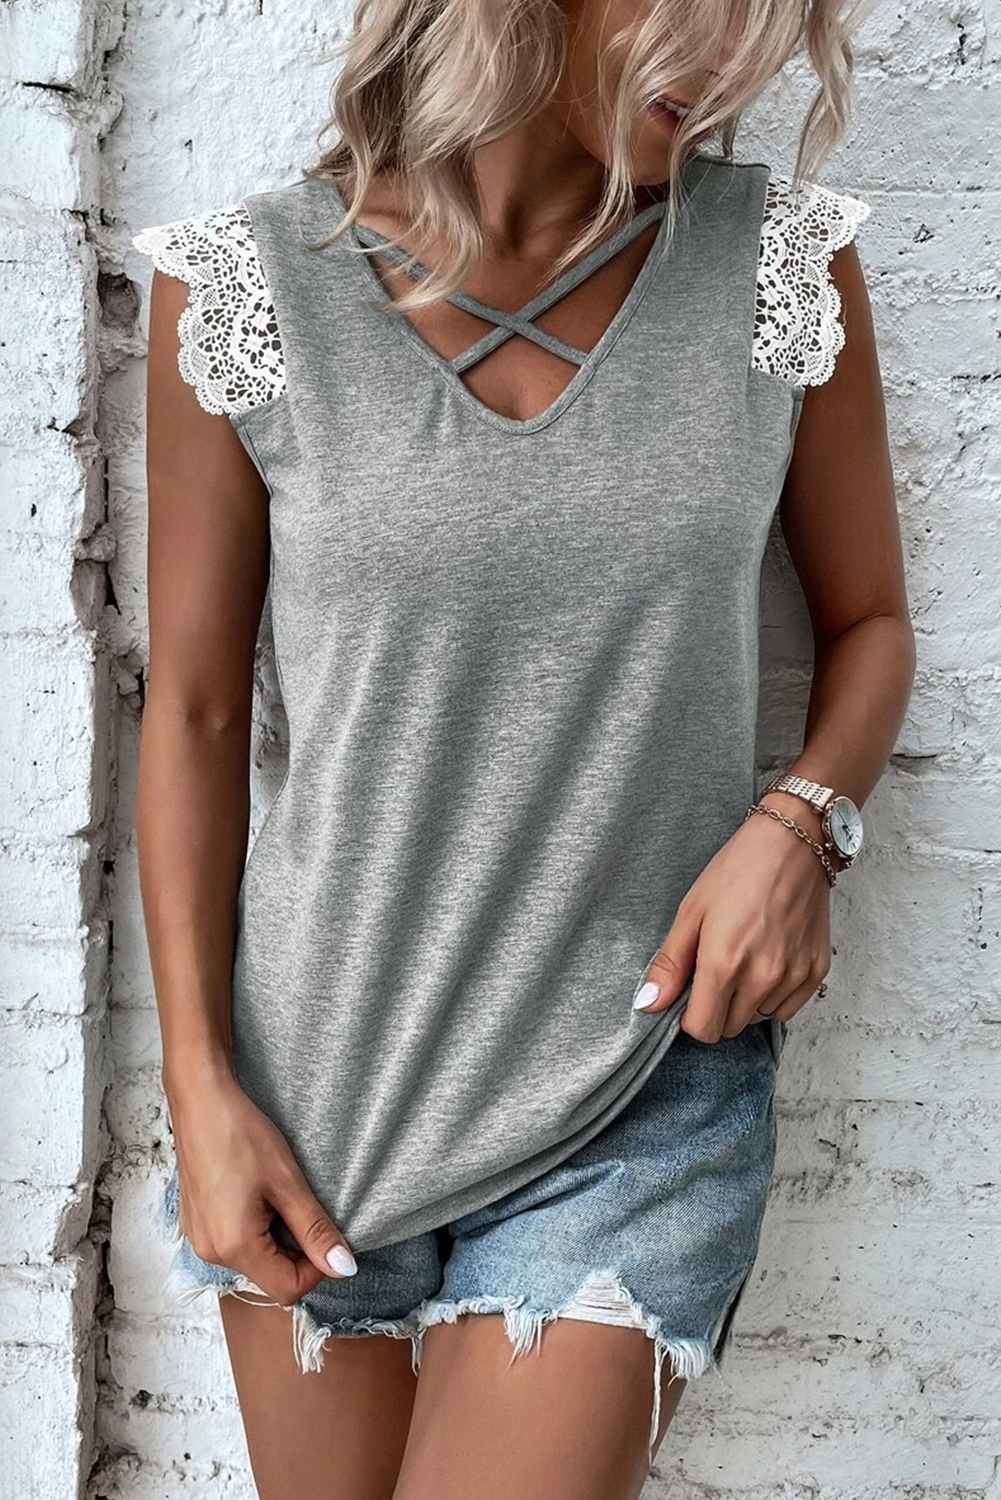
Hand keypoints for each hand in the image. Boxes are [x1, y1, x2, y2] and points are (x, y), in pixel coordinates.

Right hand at [164, 1063, 357, 1304]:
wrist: (201, 1101)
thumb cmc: (241, 1135)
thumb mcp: (288, 1182)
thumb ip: (316, 1230)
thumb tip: (344, 1267)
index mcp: (234, 1246)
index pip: (287, 1289)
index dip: (316, 1269)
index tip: (326, 1234)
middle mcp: (210, 1252)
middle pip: (269, 1275)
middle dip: (295, 1250)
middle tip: (301, 1205)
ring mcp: (198, 1237)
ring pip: (252, 1258)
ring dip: (274, 1237)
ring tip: (276, 1193)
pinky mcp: (195, 1222)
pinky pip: (233, 1241)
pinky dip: (253, 1227)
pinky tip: (255, 1191)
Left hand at [634, 805, 831, 1039]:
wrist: (793, 842)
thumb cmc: (739, 869)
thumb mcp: (691, 911)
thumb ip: (670, 964)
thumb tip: (648, 1004)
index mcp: (724, 962)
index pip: (702, 1029)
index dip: (690, 1017)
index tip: (691, 995)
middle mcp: (762, 976)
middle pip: (729, 1028)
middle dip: (716, 1008)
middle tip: (716, 969)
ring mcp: (793, 976)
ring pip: (758, 1018)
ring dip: (745, 1002)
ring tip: (744, 960)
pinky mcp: (816, 971)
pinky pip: (787, 1008)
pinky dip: (773, 997)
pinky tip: (767, 963)